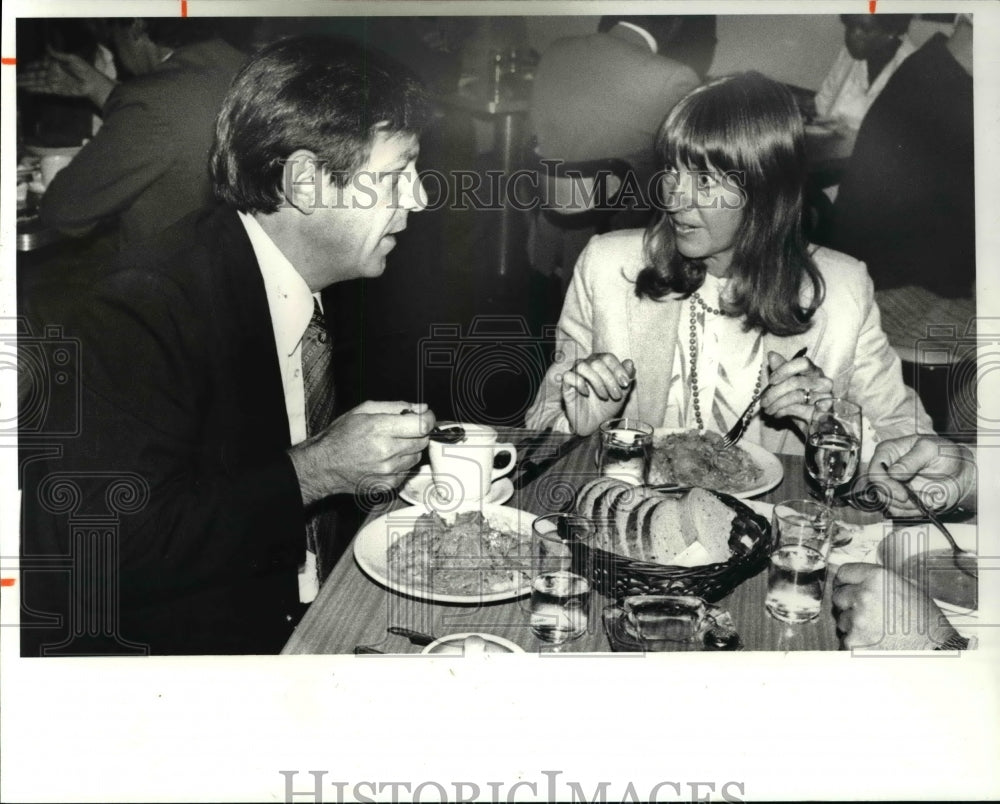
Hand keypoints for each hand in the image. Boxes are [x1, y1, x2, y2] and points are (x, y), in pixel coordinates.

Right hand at [17, 48, 116, 107]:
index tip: (24, 66)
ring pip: (39, 83)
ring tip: (19, 84)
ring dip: (29, 83)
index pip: (41, 64)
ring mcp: (55, 82)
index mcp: (56, 64)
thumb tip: (47, 46)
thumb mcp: (72, 59)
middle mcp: (54, 73)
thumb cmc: (85, 69)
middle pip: (37, 75)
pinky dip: (37, 89)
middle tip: (16, 78)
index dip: (32, 66)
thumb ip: (58, 54)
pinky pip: (45, 89)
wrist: (93, 84)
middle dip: (27, 76)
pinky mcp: (58, 90)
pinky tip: (29, 89)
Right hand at [288, 401, 433, 504]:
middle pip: (423, 441)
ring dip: (409, 449)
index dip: (428, 418)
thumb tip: (422, 408)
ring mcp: (387, 471)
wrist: (324, 465)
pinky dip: (401, 464)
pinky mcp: (387, 485)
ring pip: (416, 457)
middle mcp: (386, 452)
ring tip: (390, 445)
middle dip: (418, 433)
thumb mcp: (364, 410)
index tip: (425, 415)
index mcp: (379, 429)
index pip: (422, 425)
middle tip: (403, 430)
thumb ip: (396, 407)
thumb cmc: (341, 436)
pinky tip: (384, 460)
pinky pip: (406, 471)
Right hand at [559, 353, 634, 434]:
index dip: (618, 369)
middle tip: (616, 395)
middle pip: (596, 362)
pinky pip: (568, 376)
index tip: (625, 384)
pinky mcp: (566, 385)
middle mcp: (587, 365)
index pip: (608, 357)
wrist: (595, 424)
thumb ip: (626, 377)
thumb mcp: (622, 392)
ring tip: (604, 396)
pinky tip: (587, 393)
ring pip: (582, 366)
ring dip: (596, 382)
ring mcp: (575, 374)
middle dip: (609, 379)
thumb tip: (629, 363)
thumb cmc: (607, 406)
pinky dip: (579, 383)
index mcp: (601, 363)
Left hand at [759, 350, 832, 422]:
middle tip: (763, 402)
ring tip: (767, 410)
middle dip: (774, 393)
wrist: (812, 424)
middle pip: (795, 382)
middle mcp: (823, 382)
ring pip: (795, 396)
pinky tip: (777, 414)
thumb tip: (771, 354)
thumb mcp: (787, 384)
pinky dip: (783, 412)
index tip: (771, 380)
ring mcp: (826, 398)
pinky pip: (798, 410)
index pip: (803, 363)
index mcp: (814, 371)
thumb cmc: (799, 401)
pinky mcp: (823, 413)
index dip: (785, 369)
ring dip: (776, 404)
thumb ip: (781, 370)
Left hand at [832, 563, 958, 649]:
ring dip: (853, 625)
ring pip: (841, 619)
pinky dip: (856, 643)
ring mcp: (857, 621)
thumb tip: (856, 577)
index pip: (843, 572)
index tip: (846, 586)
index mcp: (877, 578)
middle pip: (838, 596)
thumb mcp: (908, 588)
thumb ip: (879, 581)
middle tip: (868, 613)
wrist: (937, 653)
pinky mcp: (853, 643)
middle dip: (848, 604)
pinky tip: (876, 644)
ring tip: (877, 631)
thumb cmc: (926, 622)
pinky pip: (845, 639)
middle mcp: (864, 596)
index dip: (845, 581)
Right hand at [862, 435, 975, 516]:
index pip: (874, 470)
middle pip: (879, 489)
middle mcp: (886, 468)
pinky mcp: (900, 499)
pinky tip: (927, 503)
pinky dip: (914, 511)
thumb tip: (893, 473)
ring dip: (910, 506)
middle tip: (920, 499)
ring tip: (929, 499)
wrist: (959, 472)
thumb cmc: (945, 454)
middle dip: (899, 498)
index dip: (885, 484)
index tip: (902, 494)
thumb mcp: (931, 450)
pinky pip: (898, 511)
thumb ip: (911, 460)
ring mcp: (892, 485)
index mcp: (888, 451)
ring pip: (888, 502)